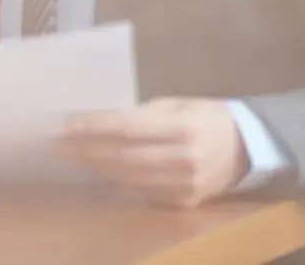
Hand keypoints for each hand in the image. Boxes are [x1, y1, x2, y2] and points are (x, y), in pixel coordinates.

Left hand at [60, 98, 249, 207]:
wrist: (248, 148)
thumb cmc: (204, 117)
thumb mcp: (176, 104)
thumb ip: (141, 112)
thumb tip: (97, 116)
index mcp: (183, 126)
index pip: (128, 127)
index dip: (94, 126)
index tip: (66, 122)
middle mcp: (185, 158)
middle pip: (123, 155)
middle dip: (85, 148)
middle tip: (56, 142)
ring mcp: (186, 183)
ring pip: (129, 176)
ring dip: (95, 166)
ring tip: (70, 155)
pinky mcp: (186, 201)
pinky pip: (143, 191)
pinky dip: (117, 180)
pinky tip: (97, 170)